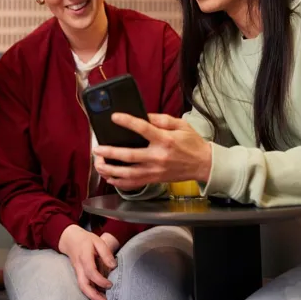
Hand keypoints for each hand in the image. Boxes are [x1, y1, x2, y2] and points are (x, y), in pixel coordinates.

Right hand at [58, 225, 116, 299]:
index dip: (100, 280)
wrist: (69, 239)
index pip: (91, 271)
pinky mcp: (78, 274)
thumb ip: (106, 253)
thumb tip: (113, 266)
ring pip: (82, 286)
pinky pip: (82, 284)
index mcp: (84, 256)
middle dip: (93, 295)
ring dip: (92, 296)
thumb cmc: (85, 239)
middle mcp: (79, 266)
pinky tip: (98, 295)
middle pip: (83, 284)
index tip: (110, 284)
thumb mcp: (97, 241)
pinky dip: (90, 292)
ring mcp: (77, 271)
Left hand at [94, 113, 211, 190]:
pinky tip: (109, 178)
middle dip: (110, 152)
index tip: (114, 117)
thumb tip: (143, 116)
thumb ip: (161, 119)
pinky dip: (119, 182)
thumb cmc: (192, 143)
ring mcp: (155, 171)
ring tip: (98, 164)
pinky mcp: (154, 180)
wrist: (203, 165)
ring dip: (110, 170)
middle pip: (129, 155)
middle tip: (97, 148)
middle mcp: (158, 157)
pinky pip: (133, 183)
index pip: (143, 129)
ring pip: (128, 173)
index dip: (127, 122)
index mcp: (165, 140)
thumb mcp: (180, 125)